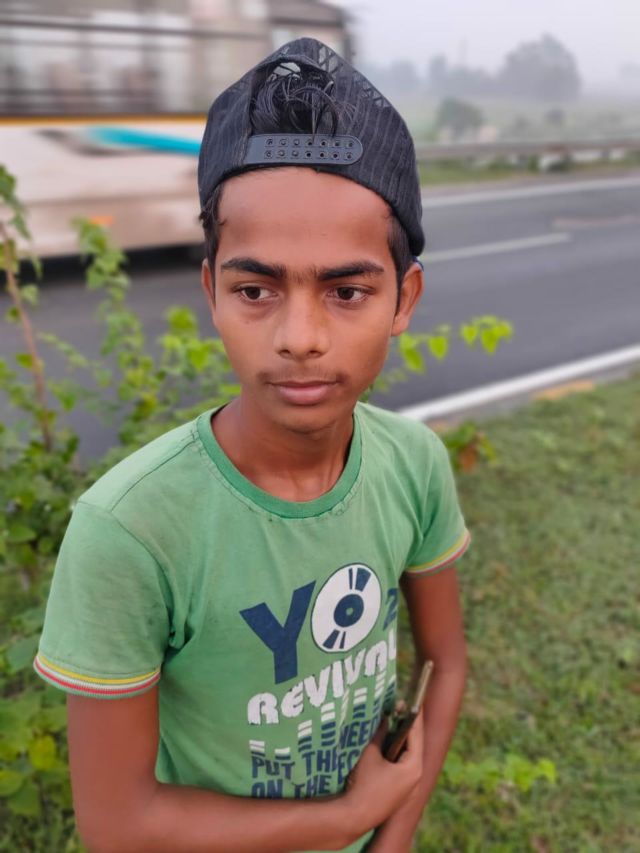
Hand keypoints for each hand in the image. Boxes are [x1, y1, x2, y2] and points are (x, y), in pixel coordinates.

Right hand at [343, 711, 423, 836]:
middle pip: (414, 746)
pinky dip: (396, 754)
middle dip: (407, 727)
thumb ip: (380, 733)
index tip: (413, 700)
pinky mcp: (399, 793)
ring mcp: (408, 788)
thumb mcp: (371, 753)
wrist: (353, 816)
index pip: (416, 735)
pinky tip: (387, 745)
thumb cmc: (363, 783)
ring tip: (394, 722)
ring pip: (408, 757)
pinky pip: (402, 768)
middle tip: (400, 708)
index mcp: (414, 767)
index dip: (413, 716)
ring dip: (401, 741)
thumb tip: (385, 718)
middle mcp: (416, 778)